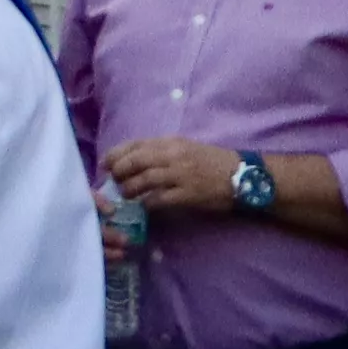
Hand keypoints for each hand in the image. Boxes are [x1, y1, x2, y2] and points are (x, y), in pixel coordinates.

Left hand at [102, 136, 245, 217]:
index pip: (134, 145)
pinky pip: (160, 199)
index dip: (115, 154)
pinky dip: (147, 203)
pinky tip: (143, 206)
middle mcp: (172, 156)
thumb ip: (161, 151)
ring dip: (129, 189)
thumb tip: (133, 160)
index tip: (105, 164)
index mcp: (170, 142)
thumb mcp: (184, 147)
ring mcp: (180, 175)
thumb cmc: (212, 161)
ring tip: (125, 195)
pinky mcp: (188, 195)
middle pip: (134, 162)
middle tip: (112, 181)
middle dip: (118, 172)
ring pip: (143, 181)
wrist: (242, 176)